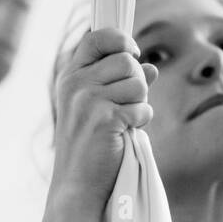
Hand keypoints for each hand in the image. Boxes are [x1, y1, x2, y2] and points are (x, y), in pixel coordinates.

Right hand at [48, 27, 157, 214]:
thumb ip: (122, 83)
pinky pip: (142, 108)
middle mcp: (76, 83)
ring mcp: (88, 100)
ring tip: (124, 121)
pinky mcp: (104, 119)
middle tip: (126, 105)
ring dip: (140, 103)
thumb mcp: (100, 107)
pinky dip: (141, 120)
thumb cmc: (91, 144)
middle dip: (137, 81)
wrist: (78, 184)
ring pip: (139, 83)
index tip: (133, 51)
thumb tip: (152, 67)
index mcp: (71, 76)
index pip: (96, 37)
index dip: (120, 39)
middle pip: (127, 61)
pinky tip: (126, 133)